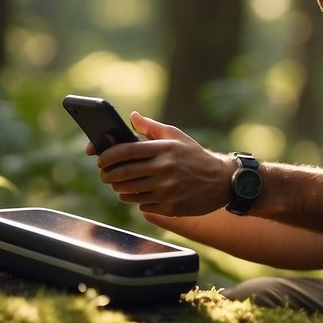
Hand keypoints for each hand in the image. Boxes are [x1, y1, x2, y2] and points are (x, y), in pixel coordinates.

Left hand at [94, 112, 231, 216]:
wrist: (221, 181)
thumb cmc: (195, 155)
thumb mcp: (176, 136)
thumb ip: (151, 127)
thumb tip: (131, 116)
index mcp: (164, 149)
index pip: (126, 152)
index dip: (107, 156)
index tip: (100, 159)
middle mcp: (165, 169)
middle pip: (123, 173)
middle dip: (107, 174)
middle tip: (103, 174)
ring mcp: (167, 189)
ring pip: (130, 191)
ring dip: (118, 188)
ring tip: (118, 184)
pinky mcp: (170, 206)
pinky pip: (142, 204)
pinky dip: (134, 199)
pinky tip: (135, 194)